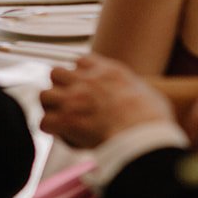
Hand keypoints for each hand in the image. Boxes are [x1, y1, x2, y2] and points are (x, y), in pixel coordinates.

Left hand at [40, 54, 173, 148]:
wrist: (143, 136)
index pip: (81, 61)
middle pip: (56, 73)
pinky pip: (45, 122)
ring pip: (45, 95)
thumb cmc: (152, 120)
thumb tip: (142, 95)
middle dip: (58, 86)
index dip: (78, 73)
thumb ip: (137, 90)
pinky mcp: (66, 119)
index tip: (81, 83)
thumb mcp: (149, 94)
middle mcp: (86, 81)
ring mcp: (73, 98)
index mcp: (107, 72)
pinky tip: (58, 134)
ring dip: (50, 107)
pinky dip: (50, 129)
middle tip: (66, 100)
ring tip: (59, 116)